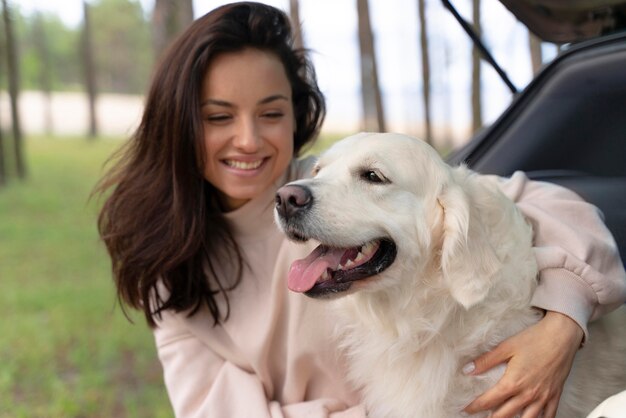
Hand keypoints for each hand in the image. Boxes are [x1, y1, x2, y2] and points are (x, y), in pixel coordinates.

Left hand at [462, 311, 583, 417]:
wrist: (562, 336)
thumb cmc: (534, 339)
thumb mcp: (506, 347)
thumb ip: (486, 361)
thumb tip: (467, 370)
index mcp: (513, 382)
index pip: (489, 401)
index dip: (475, 406)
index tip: (466, 409)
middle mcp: (528, 394)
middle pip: (505, 415)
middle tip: (481, 417)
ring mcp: (543, 397)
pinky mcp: (555, 396)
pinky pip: (548, 416)